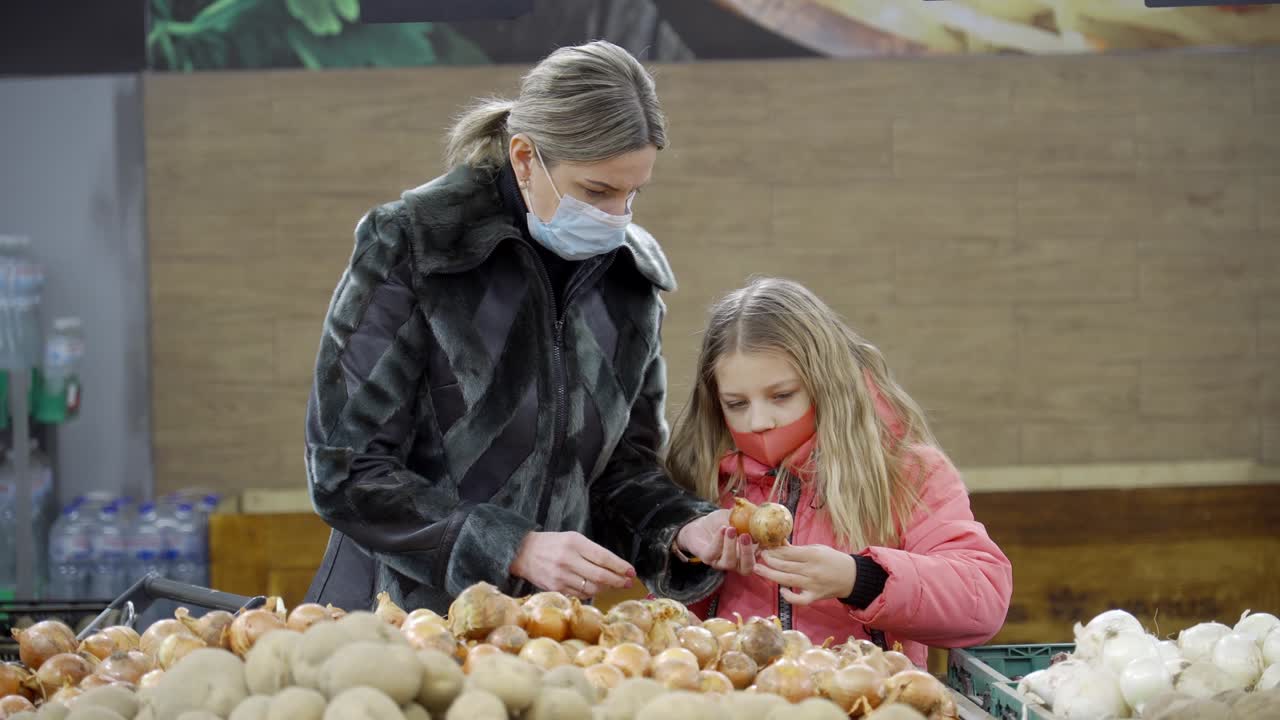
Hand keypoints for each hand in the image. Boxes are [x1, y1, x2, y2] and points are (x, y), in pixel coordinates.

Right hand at [510, 531, 635, 598]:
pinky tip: (596, 589)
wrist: (522, 552)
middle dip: (618, 580)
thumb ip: (591, 551)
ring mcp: (561, 576)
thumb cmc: (552, 544)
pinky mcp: (556, 589)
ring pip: (592, 588)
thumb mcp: (572, 539)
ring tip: (614, 586)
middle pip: (601, 575)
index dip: (620, 566)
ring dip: (607, 588)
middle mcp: (568, 560)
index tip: (631, 571)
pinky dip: (592, 593)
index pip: (604, 557)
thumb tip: (614, 566)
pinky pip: (580, 594)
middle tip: (628, 582)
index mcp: (575, 543)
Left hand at [677, 510, 757, 574]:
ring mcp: (721, 562)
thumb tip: (763, 512)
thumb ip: (750, 516)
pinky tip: (722, 529)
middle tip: (746, 536)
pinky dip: (718, 541)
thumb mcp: (739, 517)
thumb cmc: (724, 521)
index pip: (762, 561)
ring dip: (731, 545)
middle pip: (747, 568)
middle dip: (747, 554)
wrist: (702, 523)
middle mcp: (736, 562)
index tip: (765, 540)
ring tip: (731, 528)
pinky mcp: (707, 558)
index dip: (767, 555)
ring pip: (729, 563)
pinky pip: (713, 554)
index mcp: (748, 554)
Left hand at [755, 544, 858, 605]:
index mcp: (813, 555)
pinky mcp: (815, 596)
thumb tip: (778, 544)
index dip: (774, 550)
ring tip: (757, 569)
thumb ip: (798, 549)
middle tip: (759, 557)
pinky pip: (800, 600)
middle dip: (769, 561)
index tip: (764, 547)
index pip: (789, 553)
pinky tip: (782, 591)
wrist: (851, 576)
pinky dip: (789, 597)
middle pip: (785, 566)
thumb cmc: (832, 559)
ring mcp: (813, 584)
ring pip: (788, 580)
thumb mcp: (817, 549)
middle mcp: (812, 570)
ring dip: (770, 575)